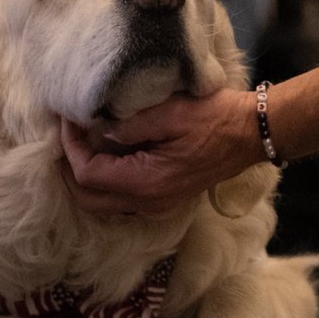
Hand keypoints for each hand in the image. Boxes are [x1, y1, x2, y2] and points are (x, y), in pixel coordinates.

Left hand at [58, 88, 260, 214]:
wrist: (250, 133)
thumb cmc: (214, 117)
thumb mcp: (169, 112)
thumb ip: (129, 124)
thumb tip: (97, 129)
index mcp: (147, 182)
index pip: (89, 176)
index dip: (71, 148)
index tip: (69, 120)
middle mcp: (148, 203)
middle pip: (89, 199)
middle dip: (71, 167)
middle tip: (69, 133)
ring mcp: (157, 205)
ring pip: (103, 203)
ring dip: (87, 175)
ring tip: (83, 140)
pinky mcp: (163, 198)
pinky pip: (121, 198)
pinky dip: (106, 179)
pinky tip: (108, 151)